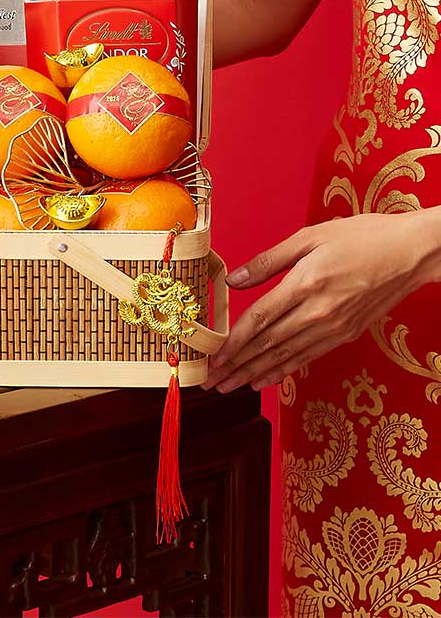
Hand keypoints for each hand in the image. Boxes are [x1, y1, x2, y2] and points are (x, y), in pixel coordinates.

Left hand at [202, 211, 440, 393]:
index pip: (260, 320)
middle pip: (269, 344)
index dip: (233, 342)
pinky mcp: (346, 333)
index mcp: (306, 284)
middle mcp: (319, 312)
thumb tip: (234, 280)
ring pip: (287, 355)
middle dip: (237, 365)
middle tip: (212, 381)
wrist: (411, 252)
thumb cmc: (361, 237)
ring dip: (255, 372)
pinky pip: (308, 356)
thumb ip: (268, 261)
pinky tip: (266, 378)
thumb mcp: (309, 237)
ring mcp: (334, 327)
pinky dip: (284, 370)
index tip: (212, 358)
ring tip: (232, 385)